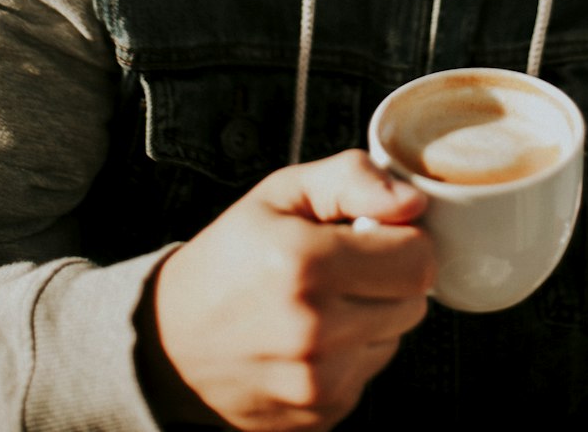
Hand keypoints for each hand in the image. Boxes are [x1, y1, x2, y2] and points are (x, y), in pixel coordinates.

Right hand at [136, 149, 433, 430]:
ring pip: (395, 338)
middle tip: (342, 264)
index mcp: (306, 264)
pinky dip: (351, 353)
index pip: (418, 259)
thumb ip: (353, 179)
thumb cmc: (231, 256)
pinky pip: (368, 374)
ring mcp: (318, 384)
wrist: (169, 342)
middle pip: (414, 301)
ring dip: (373, 317)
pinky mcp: (320, 417)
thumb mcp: (282, 193)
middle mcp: (315, 332)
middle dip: (390, 276)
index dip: (404, 238)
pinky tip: (310, 338)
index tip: (372, 232)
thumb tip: (413, 202)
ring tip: (320, 301)